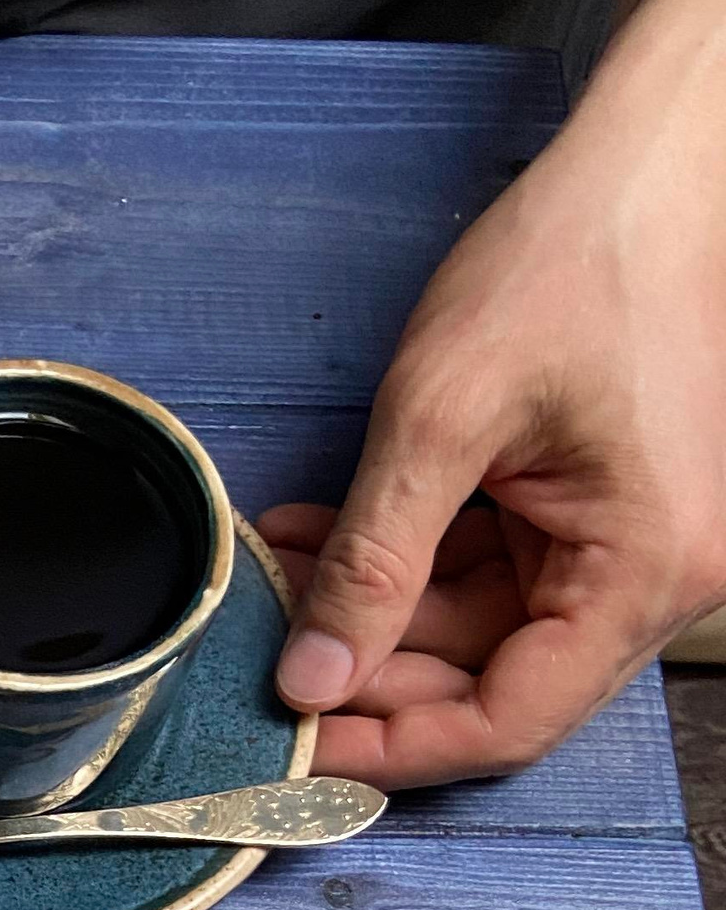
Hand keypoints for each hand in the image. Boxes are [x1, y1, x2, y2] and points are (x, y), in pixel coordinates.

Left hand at [262, 0, 725, 786]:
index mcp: (643, 573)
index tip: (293, 744)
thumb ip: (373, 563)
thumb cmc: (575, 260)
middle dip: (364, 674)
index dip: (390, 749)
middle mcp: (648, 577)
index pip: (507, 724)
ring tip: (272, 576)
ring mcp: (615, 544)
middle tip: (260, 655)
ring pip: (468, 631)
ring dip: (365, 613)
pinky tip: (313, 536)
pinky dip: (395, 562)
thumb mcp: (441, 418)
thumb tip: (309, 680)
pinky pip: (478, 570)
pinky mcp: (582, 510)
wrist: (648, 160)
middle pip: (486, 684)